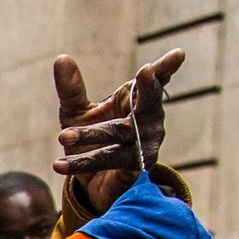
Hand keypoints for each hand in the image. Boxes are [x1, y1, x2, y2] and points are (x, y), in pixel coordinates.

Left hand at [53, 49, 185, 211]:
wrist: (88, 183)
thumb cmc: (88, 140)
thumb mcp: (75, 112)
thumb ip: (71, 88)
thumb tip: (61, 58)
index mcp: (136, 100)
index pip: (155, 81)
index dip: (167, 68)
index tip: (178, 54)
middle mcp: (147, 120)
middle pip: (149, 103)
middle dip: (149, 88)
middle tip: (145, 71)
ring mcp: (145, 144)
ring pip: (121, 134)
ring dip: (90, 135)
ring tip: (63, 136)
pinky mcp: (136, 169)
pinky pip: (109, 161)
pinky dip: (82, 163)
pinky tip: (60, 165)